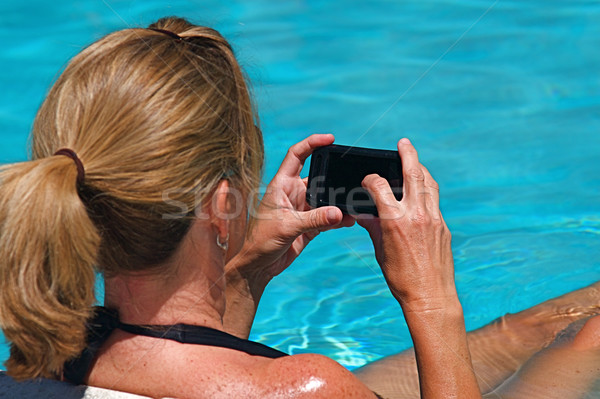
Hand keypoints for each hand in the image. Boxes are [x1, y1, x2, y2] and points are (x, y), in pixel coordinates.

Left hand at [223, 134, 353, 337]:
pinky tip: (350, 220)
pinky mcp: (309, 225)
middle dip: (334, 176)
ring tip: (354, 205)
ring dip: (339, 202)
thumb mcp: (287, 227)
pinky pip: (328, 217)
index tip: (330, 138)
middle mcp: (293, 193)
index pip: (297, 155)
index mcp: (281, 185)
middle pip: (318, 177)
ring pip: (326, 198)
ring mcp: (302, 209)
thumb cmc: (260, 242)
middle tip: (352, 178)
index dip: (312, 143)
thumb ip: (314, 219)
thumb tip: (339, 212)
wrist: (258, 267)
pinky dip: (339, 218)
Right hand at [357, 138, 455, 311]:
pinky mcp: (444, 226)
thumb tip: (365, 213)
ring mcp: (434, 218)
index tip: (366, 181)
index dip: (369, 180)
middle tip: (404, 142)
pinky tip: (422, 191)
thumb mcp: (380, 250)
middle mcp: (416, 214)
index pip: (379, 186)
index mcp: (395, 220)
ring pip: (429, 184)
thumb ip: (374, 226)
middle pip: (413, 173)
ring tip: (415, 161)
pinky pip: (435, 200)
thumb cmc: (400, 277)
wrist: (430, 296)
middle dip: (408, 154)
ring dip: (421, 169)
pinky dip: (427, 190)